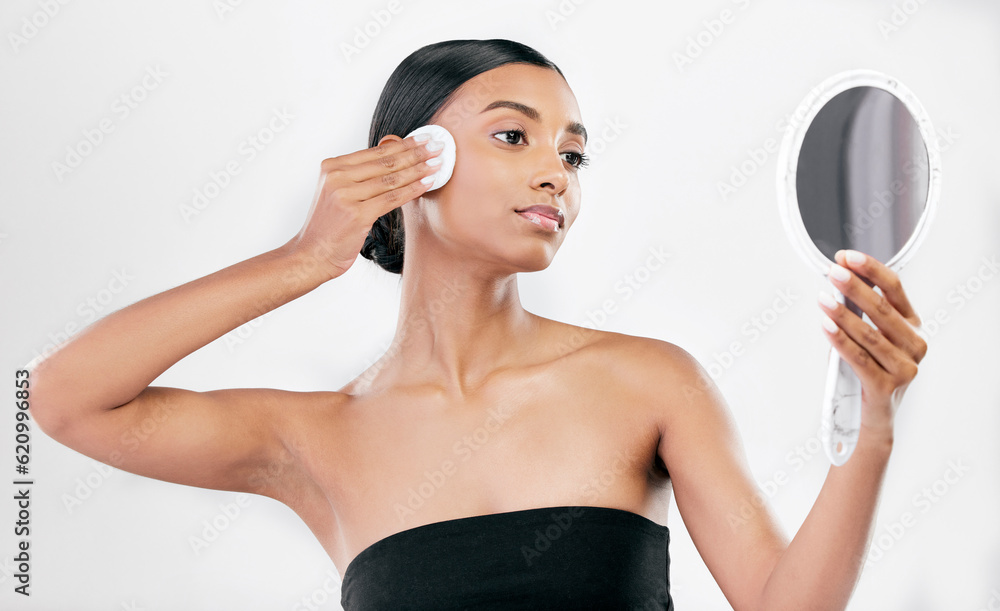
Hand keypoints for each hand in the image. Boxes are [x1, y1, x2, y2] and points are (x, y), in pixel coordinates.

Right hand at [287, 134, 442, 279]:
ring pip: (391, 179)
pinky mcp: (356, 214)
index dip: (403, 144)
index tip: (424, 138)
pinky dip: (413, 190)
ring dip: (419, 170)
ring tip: (439, 163)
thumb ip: (359, 176)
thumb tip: (394, 159)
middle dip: (416, 152)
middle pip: (385, 162)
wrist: (312, 254)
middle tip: (439, 146)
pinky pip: (391, 199)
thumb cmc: (329, 226)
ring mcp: (345, 195)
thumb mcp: (338, 192)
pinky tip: (428, 183)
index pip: (375, 152)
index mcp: (332, 166)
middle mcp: (337, 177)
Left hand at [818, 249, 927, 439]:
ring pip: (869, 334)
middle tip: (833, 272)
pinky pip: (858, 358)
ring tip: (822, 298)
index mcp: (913, 327)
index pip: (894, 289)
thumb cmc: (869, 370)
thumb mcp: (870, 338)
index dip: (871, 270)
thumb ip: (860, 312)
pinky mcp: (886, 386)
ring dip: (843, 314)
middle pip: (882, 309)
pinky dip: (840, 340)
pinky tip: (825, 326)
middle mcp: (915, 344)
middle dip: (855, 287)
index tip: (847, 257)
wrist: (875, 417)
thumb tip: (839, 280)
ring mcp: (904, 367)